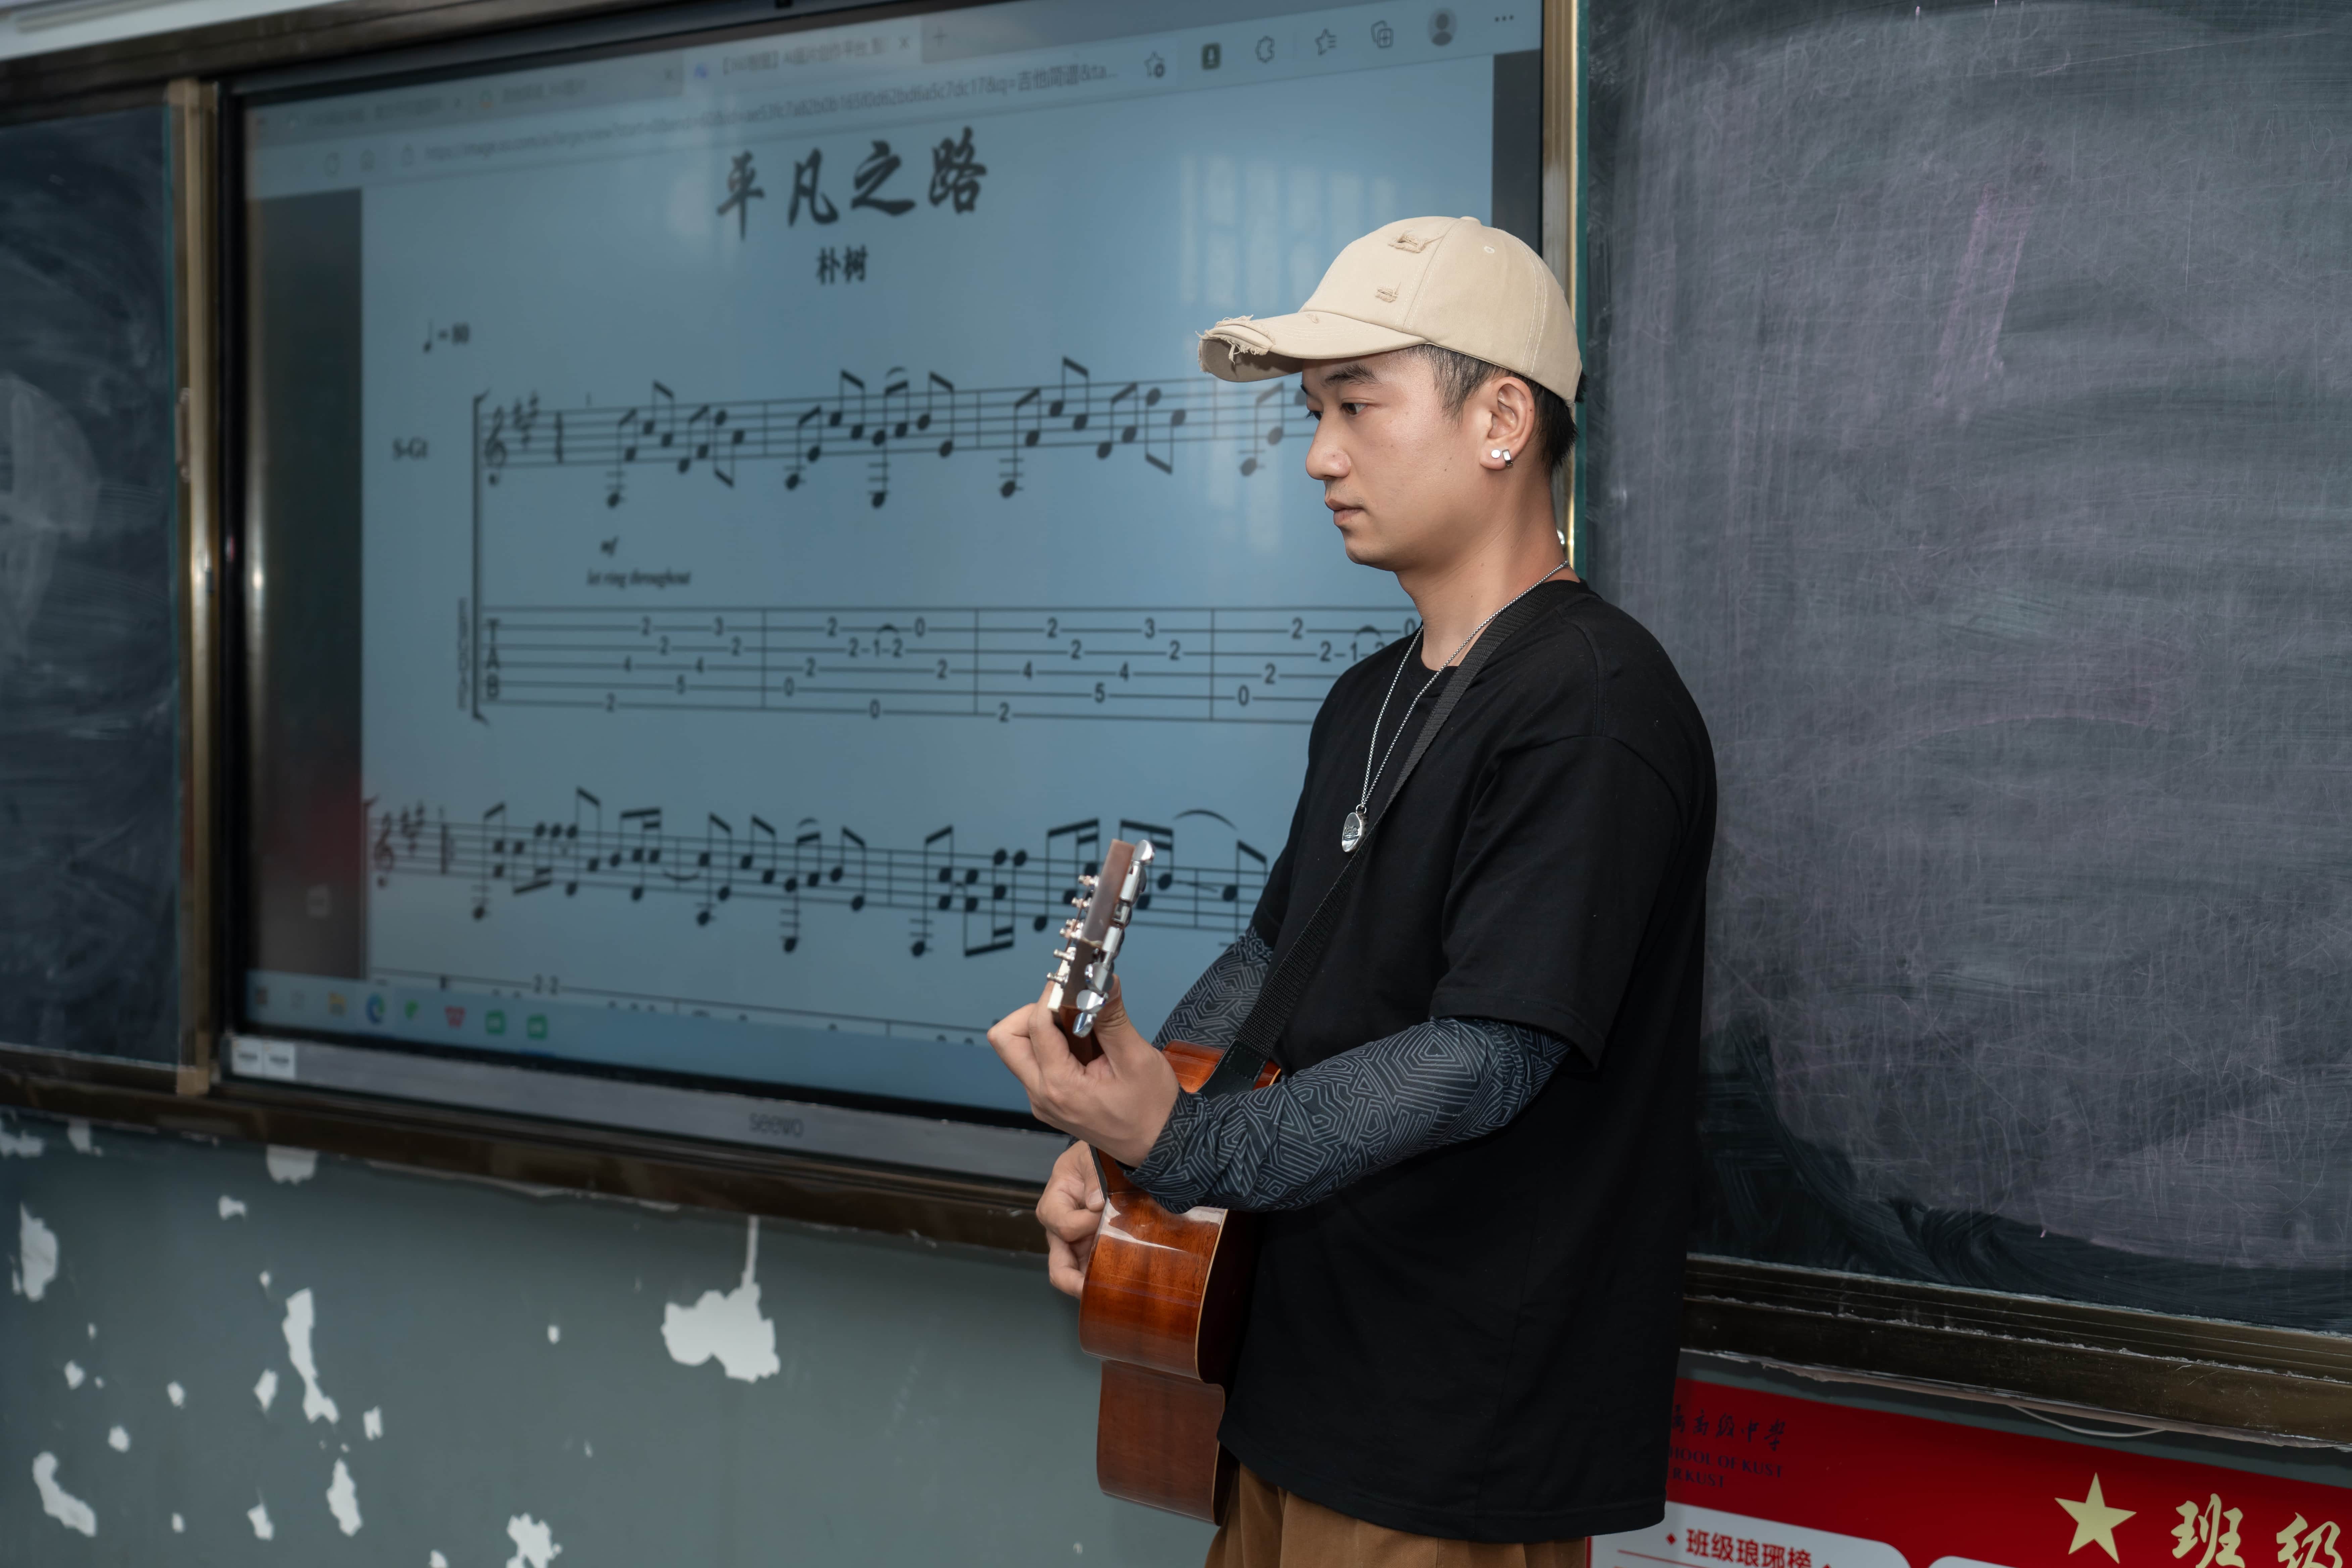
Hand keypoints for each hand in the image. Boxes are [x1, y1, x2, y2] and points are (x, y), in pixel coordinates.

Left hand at [987, 977, 1178, 1166]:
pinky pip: (1037, 1063)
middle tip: (1068, 1007)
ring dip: (1044, 1029)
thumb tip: (1102, 981)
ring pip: (1019, 1050)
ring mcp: (1043, 1099)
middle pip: (1007, 1039)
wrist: (1159, 1146)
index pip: (1035, 1025)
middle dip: (1033, 1013)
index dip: (1053, 995)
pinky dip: (1054, 1045)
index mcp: (1059, 1086)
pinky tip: (1086, 1046)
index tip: (1075, 982)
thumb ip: (1112, 1018)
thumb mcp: (1136, 1059)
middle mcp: (1041, 1095)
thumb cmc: (1152, 1111)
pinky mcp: (1050, 1100)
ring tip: (1082, 1027)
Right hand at [1038, 1141, 1103, 1296]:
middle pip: (1059, 1267)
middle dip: (1077, 1282)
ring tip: (1118, 1290)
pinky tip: (1125, 1283)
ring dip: (1096, 1284)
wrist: (1103, 1162)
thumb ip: (1093, 1177)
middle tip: (1101, 1290)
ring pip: (1078, 1276)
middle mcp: (1060, 1231)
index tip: (1106, 1211)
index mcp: (1053, 1206)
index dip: (1086, 1223)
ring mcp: (1077, 1245)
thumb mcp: (1089, 1158)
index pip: (1064, 1226)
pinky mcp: (1093, 1249)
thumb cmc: (1091, 1158)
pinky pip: (1095, 1271)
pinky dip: (1107, 1279)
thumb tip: (1096, 1204)